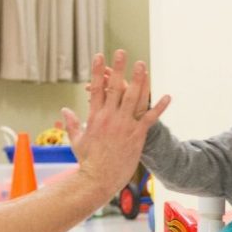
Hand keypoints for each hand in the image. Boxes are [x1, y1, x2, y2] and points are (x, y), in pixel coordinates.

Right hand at [63, 50, 169, 195]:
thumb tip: (64, 110)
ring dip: (139, 80)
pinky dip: (159, 107)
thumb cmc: (87, 161)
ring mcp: (123, 126)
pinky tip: (167, 96)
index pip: (96, 88)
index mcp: (95, 117)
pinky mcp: (136, 136)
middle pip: (115, 88)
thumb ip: (71, 123)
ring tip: (142, 65)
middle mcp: (109, 118)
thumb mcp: (76, 140)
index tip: (100, 56)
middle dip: (118, 69)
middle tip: (122, 52)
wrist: (98, 179)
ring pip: (133, 98)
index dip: (98, 71)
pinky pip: (149, 118)